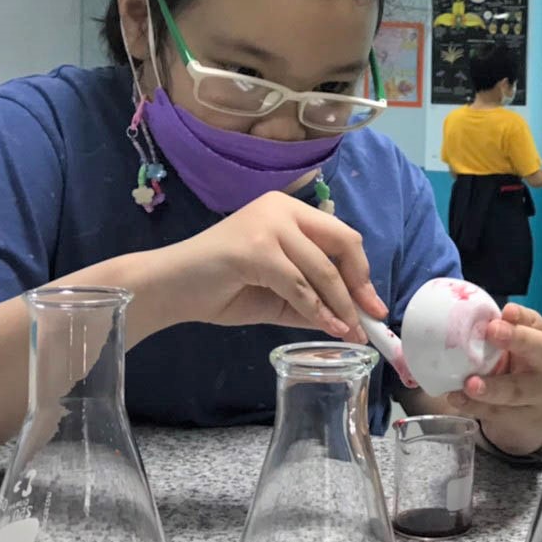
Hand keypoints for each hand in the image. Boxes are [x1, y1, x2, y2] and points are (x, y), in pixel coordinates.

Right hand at [154, 191, 388, 336]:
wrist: (168, 289)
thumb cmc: (219, 289)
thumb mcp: (278, 295)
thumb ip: (313, 301)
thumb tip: (353, 320)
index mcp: (289, 211)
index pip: (341, 236)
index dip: (362, 272)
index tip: (373, 304)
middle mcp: (282, 208)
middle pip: (342, 243)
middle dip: (359, 285)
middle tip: (369, 319)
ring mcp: (267, 224)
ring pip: (322, 269)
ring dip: (340, 306)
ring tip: (349, 333)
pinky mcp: (255, 248)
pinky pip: (298, 284)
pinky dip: (316, 309)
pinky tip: (326, 327)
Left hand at [446, 303, 541, 454]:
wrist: (526, 414)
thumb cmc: (516, 369)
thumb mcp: (513, 349)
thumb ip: (499, 333)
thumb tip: (470, 316)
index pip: (537, 324)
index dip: (523, 317)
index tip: (507, 311)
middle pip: (539, 351)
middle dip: (518, 339)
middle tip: (492, 330)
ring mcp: (535, 396)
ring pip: (516, 390)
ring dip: (492, 387)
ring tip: (470, 383)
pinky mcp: (519, 419)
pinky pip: (496, 412)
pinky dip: (474, 406)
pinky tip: (457, 397)